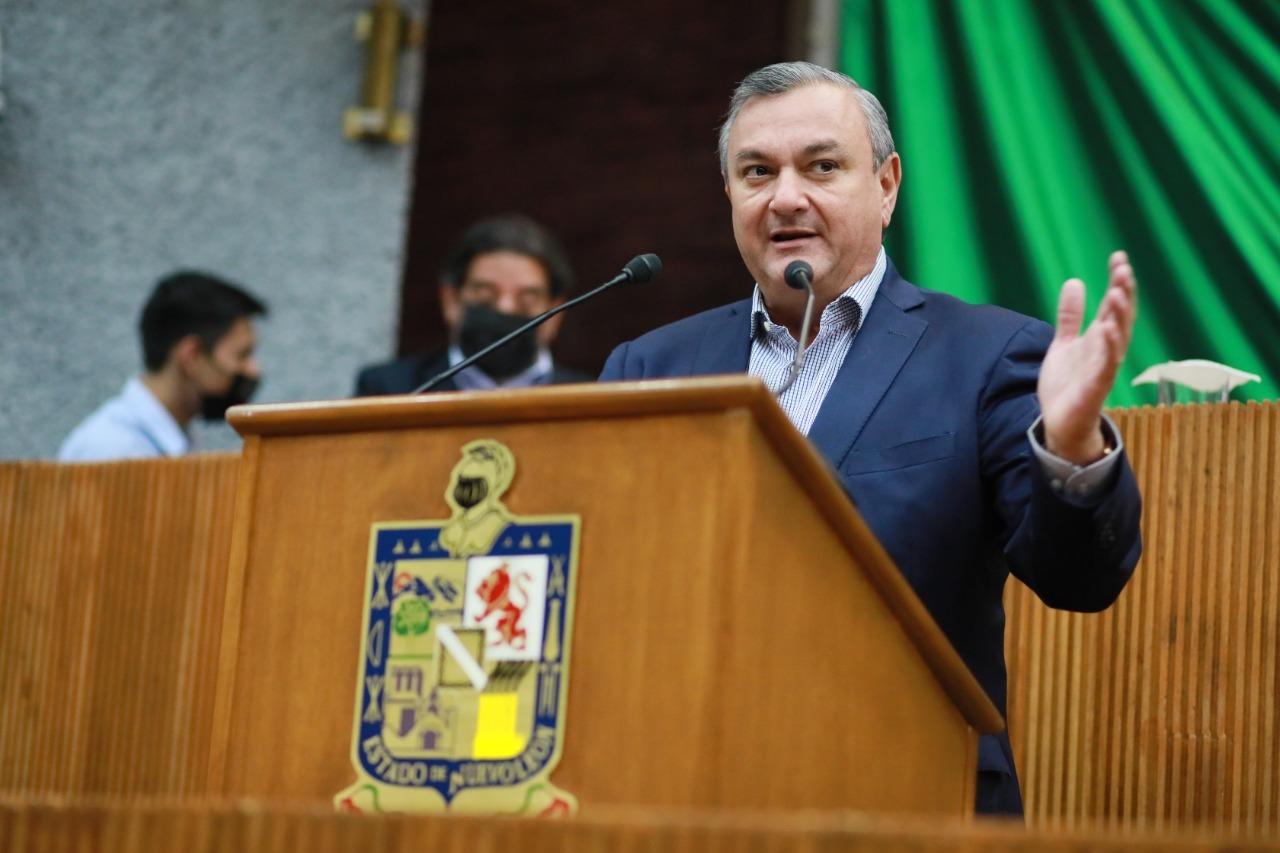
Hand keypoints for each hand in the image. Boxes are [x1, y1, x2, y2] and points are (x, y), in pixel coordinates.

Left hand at [1038, 251, 1137, 464]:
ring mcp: (1103, 368)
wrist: (1061, 422)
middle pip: (1120, 317)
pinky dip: (1109, 348)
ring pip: (1118, 339)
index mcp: (1100, 338)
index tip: (1118, 257)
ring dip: (1119, 317)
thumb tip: (1074, 282)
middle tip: (1124, 269)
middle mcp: (1107, 350)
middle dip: (1124, 293)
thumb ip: (1070, 316)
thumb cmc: (1067, 384)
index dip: (1118, 281)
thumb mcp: (1065, 343)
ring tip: (1118, 293)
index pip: (1113, 304)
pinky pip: (1106, 365)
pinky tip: (1108, 330)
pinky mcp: (1095, 386)